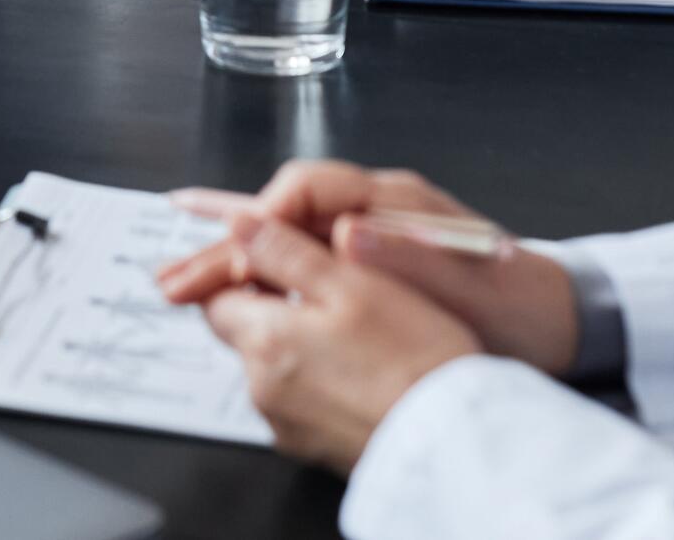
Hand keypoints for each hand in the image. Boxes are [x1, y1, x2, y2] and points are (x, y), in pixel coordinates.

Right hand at [163, 164, 578, 377]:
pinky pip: (297, 256)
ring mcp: (366, 231)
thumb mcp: (466, 280)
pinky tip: (226, 276)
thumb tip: (345, 233)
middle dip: (226, 242)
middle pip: (281, 212)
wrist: (554, 321)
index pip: (303, 189)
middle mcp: (372, 206)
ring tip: (181, 281)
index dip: (260, 219)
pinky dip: (258, 266)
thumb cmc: (515, 302)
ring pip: (281, 235)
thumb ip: (405, 253)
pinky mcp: (365, 262)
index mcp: (391, 198)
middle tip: (175, 278)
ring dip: (233, 258)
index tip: (232, 256)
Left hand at [186, 217, 479, 471]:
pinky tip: (364, 369)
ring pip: (275, 366)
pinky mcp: (315, 448)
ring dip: (300, 343)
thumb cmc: (414, 358)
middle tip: (331, 288)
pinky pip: (302, 400)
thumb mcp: (351, 282)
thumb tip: (237, 225)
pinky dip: (321, 379)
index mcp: (264, 340)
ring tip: (357, 329)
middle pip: (244, 331)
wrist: (456, 444)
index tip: (277, 257)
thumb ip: (286, 251)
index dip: (243, 270)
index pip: (216, 296)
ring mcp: (287, 426)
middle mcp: (262, 390)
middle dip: (274, 305)